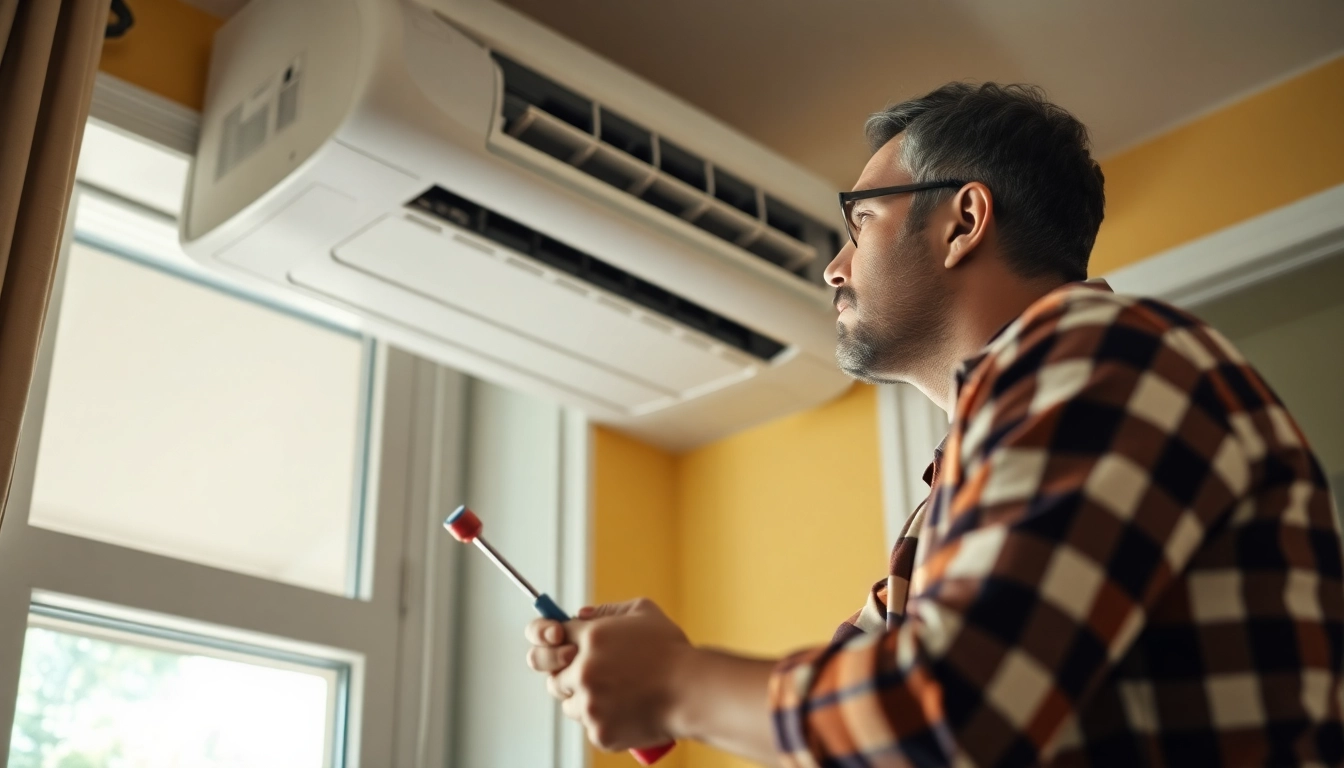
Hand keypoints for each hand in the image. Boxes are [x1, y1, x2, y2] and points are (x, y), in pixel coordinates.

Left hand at [527, 598, 691, 751]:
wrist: (692, 690)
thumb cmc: (672, 651)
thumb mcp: (643, 612)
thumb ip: (607, 611)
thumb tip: (580, 616)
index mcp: (591, 637)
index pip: (556, 637)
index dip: (562, 643)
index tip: (568, 649)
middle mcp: (584, 670)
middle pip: (553, 675)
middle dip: (567, 676)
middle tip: (590, 678)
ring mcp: (590, 703)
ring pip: (569, 704)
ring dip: (585, 701)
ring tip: (615, 696)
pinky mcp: (599, 731)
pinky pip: (589, 727)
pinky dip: (604, 722)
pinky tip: (625, 711)